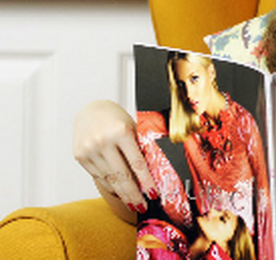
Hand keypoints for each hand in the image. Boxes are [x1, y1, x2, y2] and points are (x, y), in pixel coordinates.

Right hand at [73, 100, 156, 216]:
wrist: (90, 110)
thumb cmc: (116, 119)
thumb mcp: (133, 128)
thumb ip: (140, 148)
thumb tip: (152, 174)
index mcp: (121, 132)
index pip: (137, 163)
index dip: (146, 181)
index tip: (153, 193)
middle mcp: (103, 141)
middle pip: (121, 175)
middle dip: (134, 194)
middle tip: (143, 205)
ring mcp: (89, 150)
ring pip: (109, 179)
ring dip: (122, 194)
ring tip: (133, 203)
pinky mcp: (80, 156)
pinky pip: (98, 177)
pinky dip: (110, 186)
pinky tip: (119, 192)